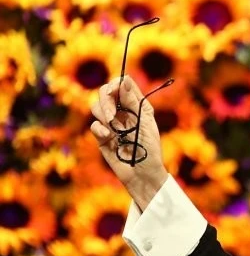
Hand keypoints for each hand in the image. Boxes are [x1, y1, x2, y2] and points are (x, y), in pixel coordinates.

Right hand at [89, 75, 167, 208]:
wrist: (143, 175)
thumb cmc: (150, 150)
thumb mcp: (145, 123)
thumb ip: (133, 102)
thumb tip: (123, 80)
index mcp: (137, 106)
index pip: (121, 85)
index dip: (116, 84)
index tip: (115, 90)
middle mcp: (123, 112)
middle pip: (105, 92)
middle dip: (106, 100)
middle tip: (112, 115)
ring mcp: (111, 124)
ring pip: (96, 107)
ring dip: (103, 115)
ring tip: (114, 129)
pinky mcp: (102, 136)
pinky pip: (94, 125)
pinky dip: (100, 129)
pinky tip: (109, 137)